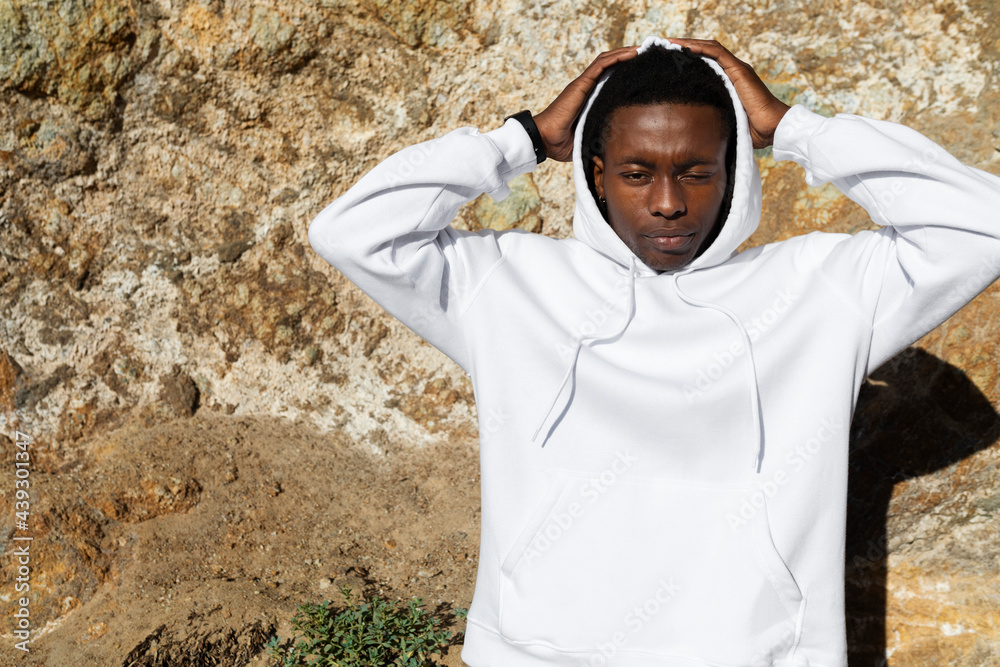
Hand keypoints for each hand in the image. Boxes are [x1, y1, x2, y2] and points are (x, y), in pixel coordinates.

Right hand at [533, 46, 639, 161]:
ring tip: (644, 49)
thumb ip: (604, 136)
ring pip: (607, 60)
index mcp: (591, 99)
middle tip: (649, 54)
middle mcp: (587, 87)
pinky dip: (617, 57)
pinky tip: (633, 53)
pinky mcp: (581, 84)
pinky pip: (601, 65)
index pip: (610, 78)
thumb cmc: (563, 143)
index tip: (645, 70)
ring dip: (626, 52)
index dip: (626, 71)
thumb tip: (622, 147)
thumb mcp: (592, 138)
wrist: (546, 141)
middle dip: (630, 57)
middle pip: (611, 65)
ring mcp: (584, 84)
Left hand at [666, 38, 789, 148]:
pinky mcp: (739, 70)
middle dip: (682, 48)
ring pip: (708, 48)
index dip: (686, 59)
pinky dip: (700, 48)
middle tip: (661, 48)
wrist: (772, 129)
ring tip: (667, 43)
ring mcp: (736, 68)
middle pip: (704, 52)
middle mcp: (731, 71)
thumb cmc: (749, 130)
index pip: (704, 63)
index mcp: (727, 81)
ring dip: (687, 44)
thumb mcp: (722, 120)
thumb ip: (709, 116)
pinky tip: (684, 47)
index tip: (666, 60)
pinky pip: (717, 53)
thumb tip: (688, 128)